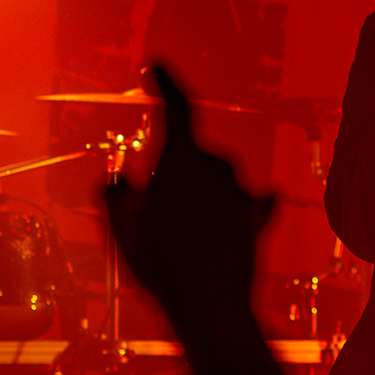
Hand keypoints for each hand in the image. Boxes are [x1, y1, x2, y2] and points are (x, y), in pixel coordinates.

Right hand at [103, 65, 274, 318]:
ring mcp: (244, 191)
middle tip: (155, 218)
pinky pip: (244, 200)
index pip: (177, 107)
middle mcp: (221, 166)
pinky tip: (228, 221)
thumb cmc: (161, 265)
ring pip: (214, 180)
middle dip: (172, 175)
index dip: (165, 84)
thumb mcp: (120, 225)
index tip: (156, 66)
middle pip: (190, 155)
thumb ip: (115, 191)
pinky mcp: (260, 216)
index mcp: (185, 159)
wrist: (210, 309)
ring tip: (181, 240)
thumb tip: (121, 181)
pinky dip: (232, 206)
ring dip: (199, 196)